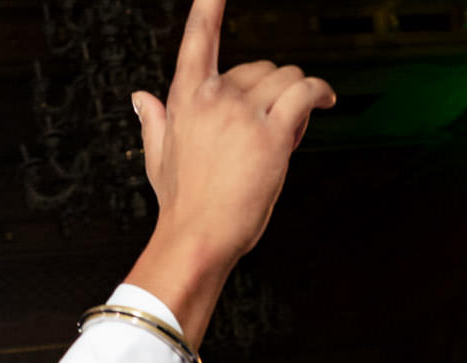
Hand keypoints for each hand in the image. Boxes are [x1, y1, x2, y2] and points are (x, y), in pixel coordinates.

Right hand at [126, 0, 336, 337]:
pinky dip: (320, 93)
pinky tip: (326, 100)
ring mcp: (243, 113)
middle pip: (260, 66)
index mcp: (184, 98)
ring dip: (296, 98)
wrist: (197, 236)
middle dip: (273, 91)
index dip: (210, 5)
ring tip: (290, 129)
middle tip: (273, 124)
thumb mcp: (157, 157)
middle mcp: (213, 97)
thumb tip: (140, 98)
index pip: (199, 37)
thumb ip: (153, 119)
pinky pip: (304, 93)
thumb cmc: (182, 204)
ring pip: (286, 78)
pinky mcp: (271, 135)